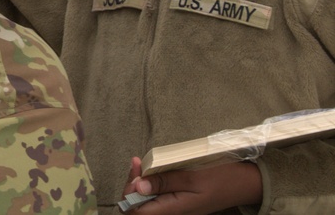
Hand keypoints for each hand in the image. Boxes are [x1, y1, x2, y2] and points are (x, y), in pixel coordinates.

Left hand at [122, 156, 262, 213]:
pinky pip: (156, 197)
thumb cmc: (221, 178)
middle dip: (131, 186)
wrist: (243, 183)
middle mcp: (172, 213)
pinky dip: (149, 184)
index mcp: (174, 210)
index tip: (136, 170)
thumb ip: (165, 182)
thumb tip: (139, 186)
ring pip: (146, 202)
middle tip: (136, 163)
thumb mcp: (192, 177)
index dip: (129, 194)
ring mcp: (174, 208)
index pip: (137, 212)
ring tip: (139, 164)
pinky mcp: (177, 202)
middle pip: (138, 207)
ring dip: (139, 184)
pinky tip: (149, 170)